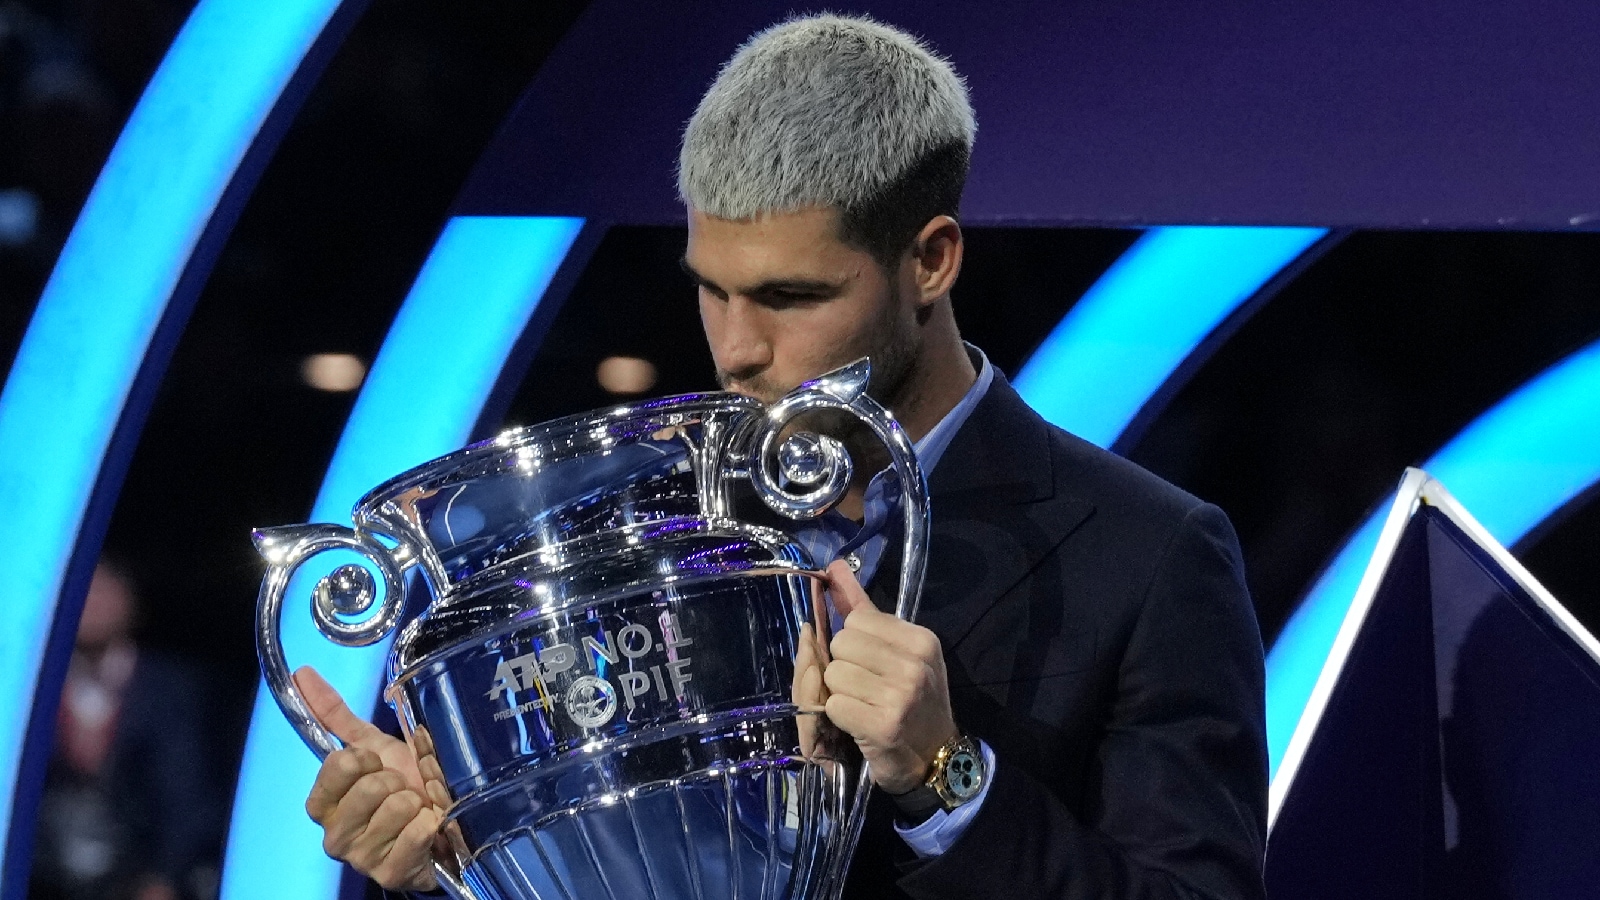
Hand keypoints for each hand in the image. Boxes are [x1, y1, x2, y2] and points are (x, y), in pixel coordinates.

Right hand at [297, 666, 451, 890]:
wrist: (444, 824)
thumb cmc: (406, 785)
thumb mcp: (375, 747)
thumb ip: (336, 716)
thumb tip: (303, 674)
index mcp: (325, 803)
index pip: (337, 766)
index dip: (366, 759)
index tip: (377, 764)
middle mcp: (335, 835)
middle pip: (369, 788)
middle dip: (397, 781)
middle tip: (403, 790)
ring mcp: (361, 859)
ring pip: (396, 808)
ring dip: (417, 802)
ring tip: (418, 809)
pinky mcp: (390, 874)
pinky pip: (416, 834)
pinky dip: (431, 824)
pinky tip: (429, 828)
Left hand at [821, 560, 958, 793]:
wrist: (936, 759)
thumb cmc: (913, 700)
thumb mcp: (899, 650)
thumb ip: (862, 607)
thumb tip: (834, 567)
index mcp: (920, 639)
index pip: (856, 619)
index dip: (854, 642)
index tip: (871, 662)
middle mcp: (914, 664)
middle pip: (841, 644)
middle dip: (843, 666)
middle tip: (865, 687)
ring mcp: (901, 695)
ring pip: (833, 674)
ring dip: (840, 693)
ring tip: (863, 705)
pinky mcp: (883, 725)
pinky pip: (834, 704)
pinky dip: (840, 716)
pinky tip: (859, 723)